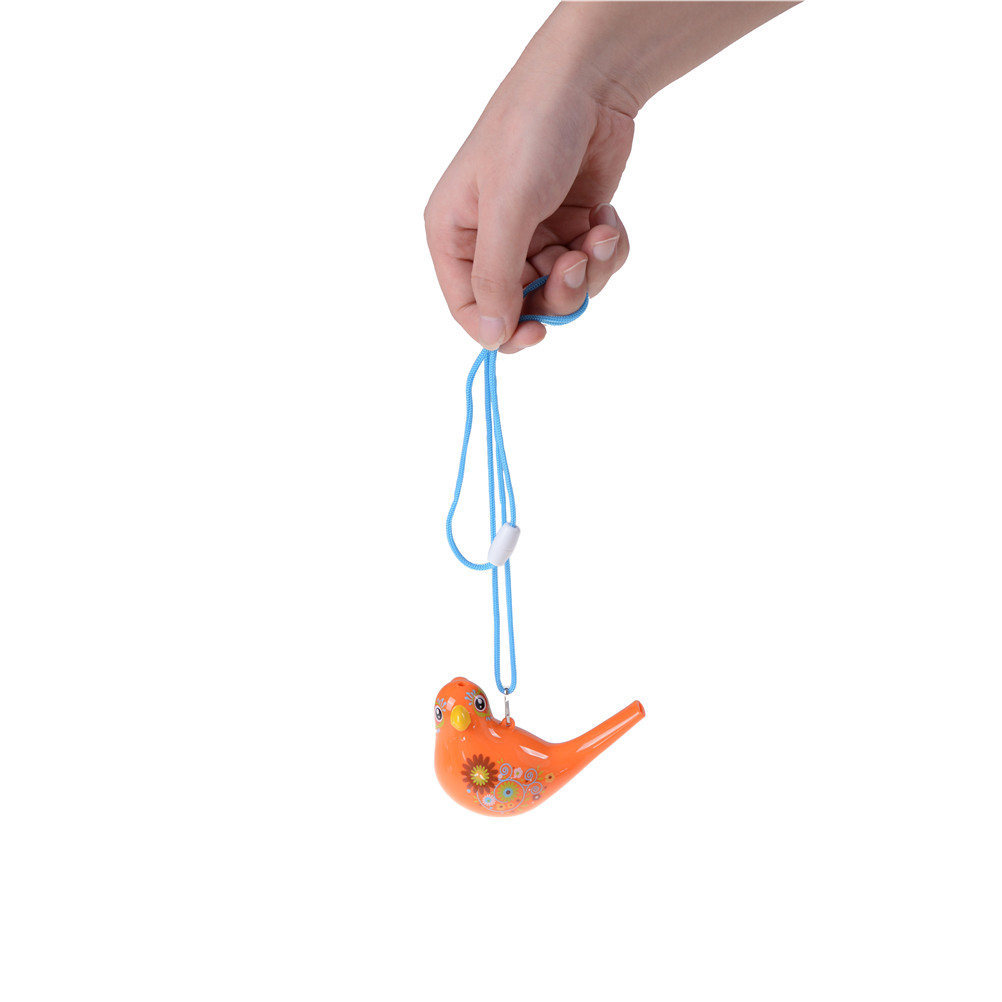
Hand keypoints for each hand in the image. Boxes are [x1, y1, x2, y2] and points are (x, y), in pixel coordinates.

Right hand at [425, 55, 632, 352]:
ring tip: (599, 231)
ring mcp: (534, 236)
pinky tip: (607, 218)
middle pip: (524, 306)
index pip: (470, 310)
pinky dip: (606, 249)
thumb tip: (492, 337)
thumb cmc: (530, 132)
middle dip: (559, 292)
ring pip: (564, 291)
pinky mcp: (571, 228)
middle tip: (577, 262)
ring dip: (590, 269)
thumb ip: (496, 277)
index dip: (503, 331)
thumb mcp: (507, 207)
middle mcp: (490, 242)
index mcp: (455, 237)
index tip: (538, 334)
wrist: (588, 81)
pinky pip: (593, 267)